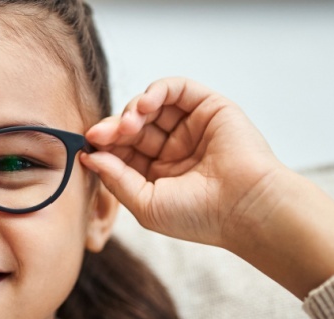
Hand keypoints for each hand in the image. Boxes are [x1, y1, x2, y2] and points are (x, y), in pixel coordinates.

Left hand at [81, 77, 283, 247]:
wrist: (245, 208)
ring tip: (129, 125)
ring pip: (149, 106)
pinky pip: (176, 88)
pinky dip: (156, 91)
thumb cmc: (199, 216)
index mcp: (155, 173)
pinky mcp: (208, 107)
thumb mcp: (145, 203)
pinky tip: (145, 106)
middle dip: (113, 127)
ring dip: (132, 110)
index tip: (88, 144)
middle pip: (131, 126)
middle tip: (101, 134)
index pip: (120, 150)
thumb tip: (88, 155)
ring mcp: (189, 127)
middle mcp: (171, 148)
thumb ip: (115, 179)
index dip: (103, 145)